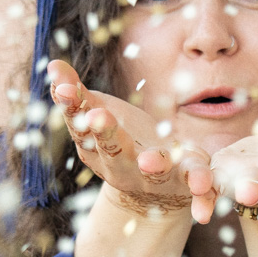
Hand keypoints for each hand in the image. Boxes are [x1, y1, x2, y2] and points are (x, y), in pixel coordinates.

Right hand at [48, 60, 216, 222]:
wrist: (153, 192)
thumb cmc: (122, 144)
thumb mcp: (100, 116)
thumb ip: (79, 95)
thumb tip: (53, 64)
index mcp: (98, 149)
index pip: (82, 127)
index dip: (74, 108)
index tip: (67, 90)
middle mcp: (122, 166)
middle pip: (113, 150)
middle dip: (106, 133)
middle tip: (98, 117)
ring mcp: (154, 177)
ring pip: (154, 171)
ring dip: (153, 165)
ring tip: (149, 160)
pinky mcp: (187, 180)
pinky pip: (196, 184)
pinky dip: (201, 189)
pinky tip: (204, 190)